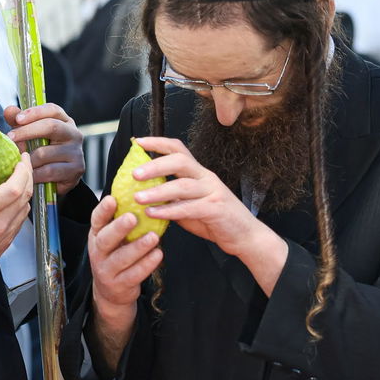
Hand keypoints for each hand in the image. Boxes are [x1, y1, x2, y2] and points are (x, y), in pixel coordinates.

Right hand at [0, 152, 32, 305]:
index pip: (15, 187)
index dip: (23, 170)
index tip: (21, 158)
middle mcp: (0, 224)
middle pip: (26, 195)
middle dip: (29, 175)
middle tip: (23, 163)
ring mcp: (5, 235)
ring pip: (26, 208)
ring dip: (27, 191)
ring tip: (20, 180)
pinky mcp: (5, 244)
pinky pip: (20, 221)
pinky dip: (21, 207)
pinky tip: (13, 201)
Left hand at [4, 104, 84, 194]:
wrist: (57, 178)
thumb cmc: (41, 150)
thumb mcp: (30, 134)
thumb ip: (19, 122)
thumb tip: (9, 110)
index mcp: (64, 121)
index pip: (52, 110)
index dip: (34, 113)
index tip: (17, 119)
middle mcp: (74, 133)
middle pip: (51, 126)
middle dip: (27, 131)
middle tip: (10, 138)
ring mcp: (77, 152)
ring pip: (45, 153)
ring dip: (27, 158)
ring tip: (18, 161)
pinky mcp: (76, 169)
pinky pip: (48, 171)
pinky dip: (34, 173)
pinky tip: (28, 174)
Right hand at [87, 195, 162, 319]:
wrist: (111, 292)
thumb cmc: (116, 256)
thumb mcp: (113, 239)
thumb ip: (120, 221)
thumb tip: (141, 193)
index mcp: (96, 237)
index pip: (96, 221)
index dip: (103, 210)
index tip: (112, 198)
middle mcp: (98, 252)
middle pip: (105, 239)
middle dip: (118, 228)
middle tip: (132, 217)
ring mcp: (107, 270)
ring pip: (121, 258)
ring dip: (138, 247)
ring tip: (153, 236)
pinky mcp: (119, 285)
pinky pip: (134, 274)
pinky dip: (147, 264)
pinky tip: (158, 254)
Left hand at [128, 136, 266, 256]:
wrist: (244, 236)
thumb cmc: (214, 219)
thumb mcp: (188, 204)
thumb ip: (170, 197)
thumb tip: (141, 194)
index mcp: (198, 173)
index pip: (178, 149)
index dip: (158, 143)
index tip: (137, 142)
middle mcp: (206, 178)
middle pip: (180, 161)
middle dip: (155, 165)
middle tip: (134, 173)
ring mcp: (213, 192)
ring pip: (183, 185)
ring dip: (158, 191)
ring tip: (137, 198)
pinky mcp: (216, 209)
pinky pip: (190, 208)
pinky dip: (169, 210)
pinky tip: (153, 214)